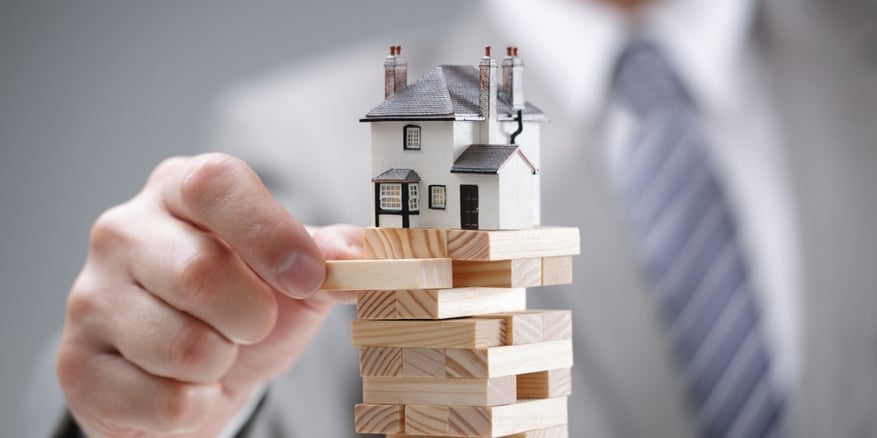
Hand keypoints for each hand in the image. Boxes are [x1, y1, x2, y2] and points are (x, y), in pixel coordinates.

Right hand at [57, 153, 362, 436]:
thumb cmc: (242, 306)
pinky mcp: (76, 362)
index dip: (270, 233)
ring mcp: (90, 296)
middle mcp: (124, 231)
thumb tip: (361, 253)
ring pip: (183, 347)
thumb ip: (330, 256)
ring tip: (214, 354)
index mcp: (180, 191)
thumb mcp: (293, 275)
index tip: (308, 276)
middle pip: (201, 273)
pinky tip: (185, 385)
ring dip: (222, 365)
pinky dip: (196, 406)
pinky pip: (163, 401)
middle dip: (252, 317)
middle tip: (253, 325)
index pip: (216, 184)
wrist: (192, 371)